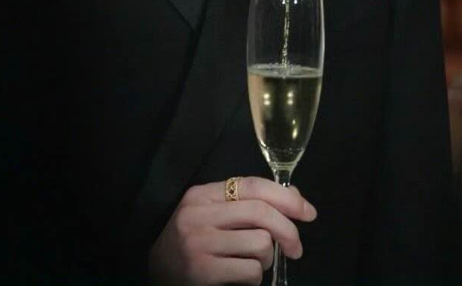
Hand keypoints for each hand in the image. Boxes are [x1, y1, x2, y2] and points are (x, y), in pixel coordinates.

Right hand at [148, 176, 316, 284]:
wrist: (153, 274)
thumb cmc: (189, 245)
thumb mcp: (210, 216)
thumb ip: (244, 205)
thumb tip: (293, 199)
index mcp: (201, 194)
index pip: (252, 185)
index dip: (286, 197)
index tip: (308, 211)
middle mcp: (199, 214)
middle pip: (261, 213)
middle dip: (289, 231)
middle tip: (296, 249)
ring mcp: (200, 242)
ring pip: (260, 244)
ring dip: (266, 260)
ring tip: (252, 265)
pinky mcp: (202, 271)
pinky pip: (250, 272)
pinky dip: (255, 279)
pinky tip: (241, 279)